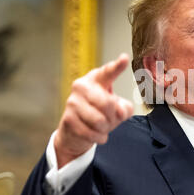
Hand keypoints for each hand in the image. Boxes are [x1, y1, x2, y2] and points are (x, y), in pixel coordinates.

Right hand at [54, 53, 133, 167]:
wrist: (76, 132)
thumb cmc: (100, 114)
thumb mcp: (118, 109)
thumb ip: (125, 108)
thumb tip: (120, 111)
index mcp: (96, 79)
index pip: (108, 72)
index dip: (117, 66)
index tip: (125, 58)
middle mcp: (82, 86)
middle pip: (108, 103)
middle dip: (113, 117)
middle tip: (110, 119)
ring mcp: (72, 101)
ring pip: (99, 120)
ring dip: (105, 128)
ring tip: (102, 127)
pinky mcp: (68, 118)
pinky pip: (91, 132)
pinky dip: (98, 137)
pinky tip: (96, 134)